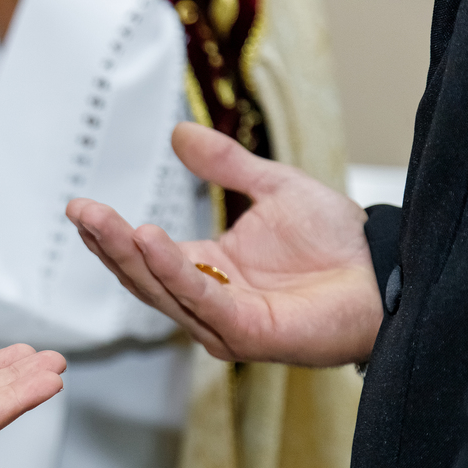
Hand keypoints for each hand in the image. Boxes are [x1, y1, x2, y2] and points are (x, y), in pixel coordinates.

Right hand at [67, 122, 383, 366]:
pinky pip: (200, 299)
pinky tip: (149, 239)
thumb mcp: (273, 187)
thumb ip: (226, 166)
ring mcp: (222, 322)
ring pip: (163, 289)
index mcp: (208, 270)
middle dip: (108, 244)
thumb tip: (181, 135)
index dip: (112, 235)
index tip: (81, 208)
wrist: (386, 270)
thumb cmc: (339, 243)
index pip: (145, 257)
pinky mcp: (245, 332)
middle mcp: (207, 302)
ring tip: (104, 223)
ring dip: (130, 256)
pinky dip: (172, 269)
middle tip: (81, 212)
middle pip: (143, 275)